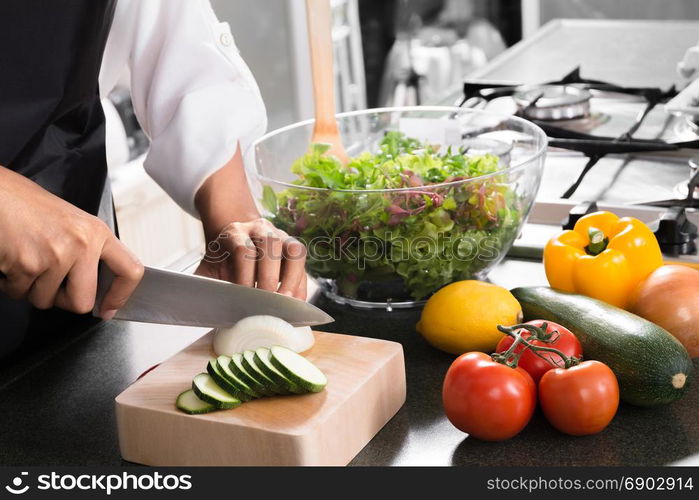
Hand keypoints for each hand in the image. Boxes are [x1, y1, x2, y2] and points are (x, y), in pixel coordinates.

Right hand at [0, 166, 143, 317]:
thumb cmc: (28, 206)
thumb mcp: (72, 223)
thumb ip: (89, 252)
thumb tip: (97, 287)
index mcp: (97, 233)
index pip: (130, 270)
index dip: (121, 296)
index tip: (109, 307)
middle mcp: (82, 244)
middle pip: (82, 302)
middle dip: (62, 301)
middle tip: (51, 284)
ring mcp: (56, 255)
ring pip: (45, 301)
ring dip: (32, 289)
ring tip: (27, 261)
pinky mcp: (28, 264)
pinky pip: (19, 293)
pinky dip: (11, 284)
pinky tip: (12, 260)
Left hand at [194, 145, 307, 299]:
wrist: (236, 234)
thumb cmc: (221, 259)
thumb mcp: (207, 268)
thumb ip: (202, 286)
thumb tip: (185, 310)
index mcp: (234, 232)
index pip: (243, 249)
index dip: (244, 274)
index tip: (243, 296)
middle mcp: (260, 229)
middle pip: (270, 247)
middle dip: (269, 277)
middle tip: (267, 304)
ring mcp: (280, 235)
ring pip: (293, 249)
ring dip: (292, 277)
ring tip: (287, 302)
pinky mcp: (293, 246)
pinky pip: (303, 261)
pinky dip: (301, 282)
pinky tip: (297, 302)